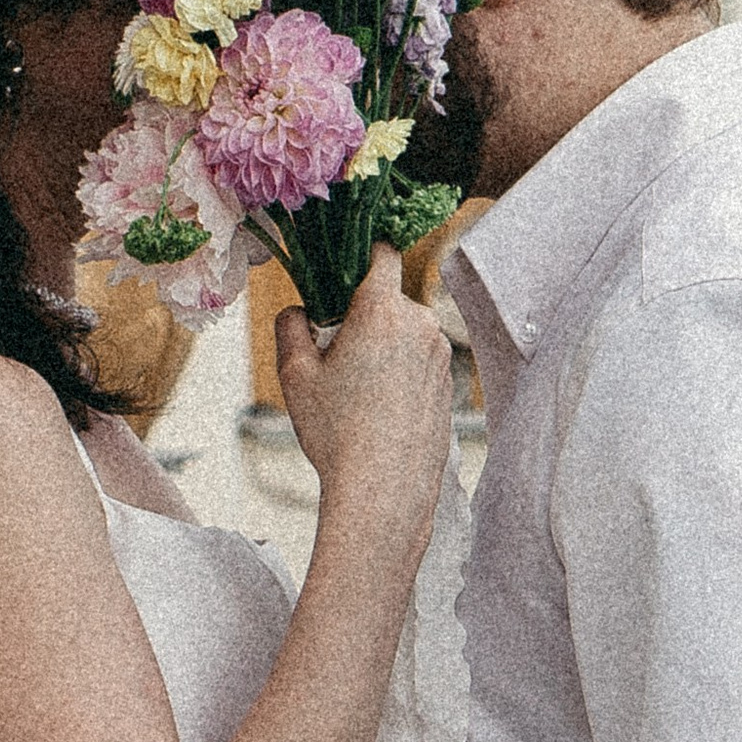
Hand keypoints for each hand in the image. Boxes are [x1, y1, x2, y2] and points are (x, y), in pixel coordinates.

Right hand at [275, 259, 450, 557]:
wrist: (384, 489)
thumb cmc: (337, 432)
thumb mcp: (295, 375)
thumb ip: (291, 326)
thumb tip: (300, 311)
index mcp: (381, 310)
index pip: (382, 252)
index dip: (362, 254)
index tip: (343, 272)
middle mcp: (420, 324)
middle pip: (389, 299)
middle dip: (364, 316)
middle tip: (336, 354)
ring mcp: (440, 355)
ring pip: (405, 332)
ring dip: (384, 346)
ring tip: (358, 392)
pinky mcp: (449, 384)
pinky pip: (420, 362)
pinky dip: (402, 373)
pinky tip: (380, 410)